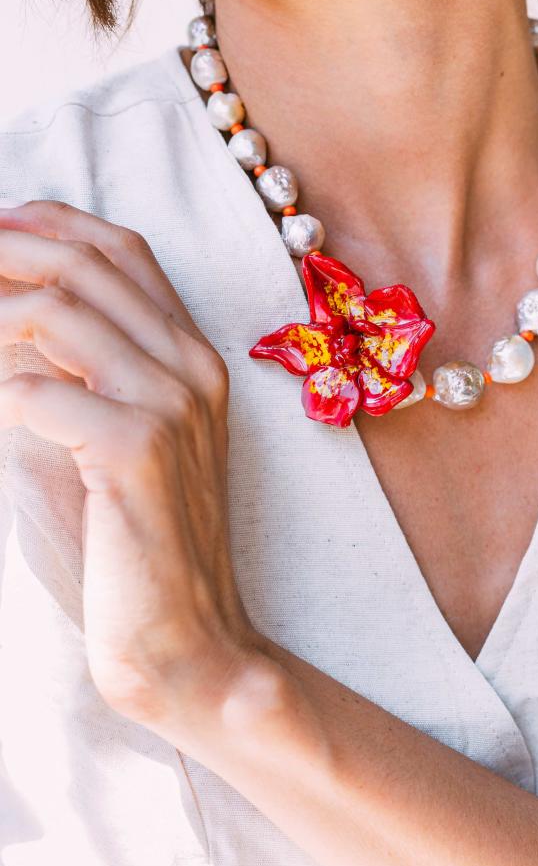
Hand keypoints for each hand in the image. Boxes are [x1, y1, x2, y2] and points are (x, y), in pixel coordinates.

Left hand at [0, 199, 272, 728]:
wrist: (188, 644)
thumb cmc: (131, 550)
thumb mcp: (101, 445)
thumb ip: (62, 378)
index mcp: (191, 358)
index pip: (122, 250)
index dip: (48, 222)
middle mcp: (190, 366)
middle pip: (85, 263)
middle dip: (2, 250)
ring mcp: (170, 404)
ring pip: (56, 311)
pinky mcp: (135, 450)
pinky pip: (35, 389)